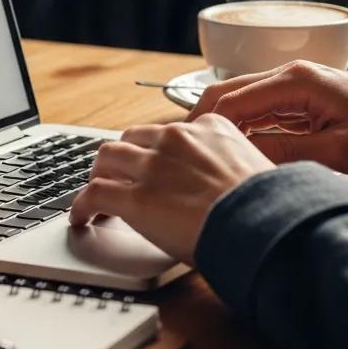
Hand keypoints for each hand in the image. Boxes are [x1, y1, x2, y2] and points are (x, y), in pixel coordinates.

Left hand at [70, 114, 273, 263]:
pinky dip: (82, 205)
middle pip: (132, 137)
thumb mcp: (254, 166)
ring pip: (106, 157)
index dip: (156, 150)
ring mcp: (152, 165)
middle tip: (119, 175)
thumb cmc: (266, 205)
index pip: (169, 131)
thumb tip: (232, 184)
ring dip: (99, 174)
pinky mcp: (135, 197)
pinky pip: (94, 194)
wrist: (261, 222)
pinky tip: (82, 218)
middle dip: (123, 156)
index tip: (154, 164)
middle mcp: (176, 138)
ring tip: (96, 193)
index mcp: (208, 127)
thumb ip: (232, 164)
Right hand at [187, 61, 347, 175]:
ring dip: (222, 127)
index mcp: (296, 80)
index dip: (204, 126)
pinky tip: (233, 153)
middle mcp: (290, 74)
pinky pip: (261, 111)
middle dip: (202, 122)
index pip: (233, 100)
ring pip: (242, 102)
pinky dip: (244, 129)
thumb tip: (243, 160)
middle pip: (229, 93)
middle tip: (178, 154)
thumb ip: (289, 153)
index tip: (183, 152)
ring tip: (199, 157)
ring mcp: (294, 83)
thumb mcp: (340, 152)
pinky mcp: (300, 98)